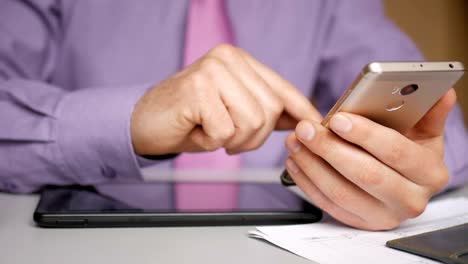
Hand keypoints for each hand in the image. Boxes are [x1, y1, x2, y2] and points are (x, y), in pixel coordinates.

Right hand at [131, 44, 320, 154]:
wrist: (144, 123)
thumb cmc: (190, 120)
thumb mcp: (233, 113)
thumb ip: (264, 111)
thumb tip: (300, 119)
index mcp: (239, 61)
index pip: (281, 87)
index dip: (301, 109)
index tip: (314, 124)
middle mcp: (228, 59)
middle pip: (270, 109)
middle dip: (254, 137)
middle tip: (229, 139)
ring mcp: (212, 71)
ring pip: (252, 121)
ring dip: (234, 141)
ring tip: (213, 133)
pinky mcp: (197, 89)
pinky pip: (225, 131)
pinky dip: (213, 142)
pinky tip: (197, 131)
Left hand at [285, 89, 456, 229]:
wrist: (404, 184)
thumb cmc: (410, 151)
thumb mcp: (424, 132)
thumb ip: (428, 112)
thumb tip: (441, 91)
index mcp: (429, 172)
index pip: (396, 151)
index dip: (365, 134)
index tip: (337, 119)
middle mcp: (410, 199)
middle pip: (365, 174)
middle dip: (330, 149)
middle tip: (306, 128)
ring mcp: (384, 215)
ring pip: (341, 192)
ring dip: (312, 164)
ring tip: (296, 141)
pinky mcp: (360, 222)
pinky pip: (328, 204)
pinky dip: (307, 182)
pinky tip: (296, 161)